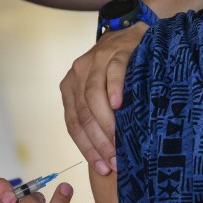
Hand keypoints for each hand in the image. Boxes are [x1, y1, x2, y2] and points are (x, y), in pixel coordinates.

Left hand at [60, 24, 146, 175]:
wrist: (132, 33)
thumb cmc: (118, 72)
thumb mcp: (100, 92)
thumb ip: (96, 116)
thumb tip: (106, 156)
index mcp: (70, 88)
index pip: (73, 124)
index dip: (87, 149)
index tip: (102, 168)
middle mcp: (78, 74)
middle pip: (83, 114)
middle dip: (99, 142)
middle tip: (115, 162)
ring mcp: (96, 61)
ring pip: (94, 97)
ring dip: (107, 124)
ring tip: (119, 144)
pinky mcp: (116, 51)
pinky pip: (113, 73)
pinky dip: (115, 89)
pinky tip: (120, 105)